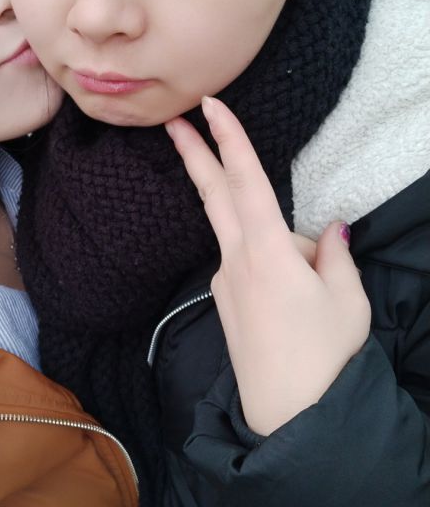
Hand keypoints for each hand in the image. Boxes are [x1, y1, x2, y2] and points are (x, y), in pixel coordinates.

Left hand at [165, 97, 370, 435]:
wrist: (287, 413)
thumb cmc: (323, 356)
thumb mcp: (347, 300)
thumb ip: (334, 255)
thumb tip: (328, 230)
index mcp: (268, 251)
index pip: (246, 181)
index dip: (229, 139)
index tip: (209, 106)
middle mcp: (236, 258)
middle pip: (214, 194)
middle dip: (193, 152)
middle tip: (174, 120)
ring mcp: (224, 278)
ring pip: (247, 235)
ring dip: (277, 241)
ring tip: (312, 289)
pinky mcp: (223, 297)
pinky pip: (247, 263)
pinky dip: (272, 265)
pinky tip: (292, 300)